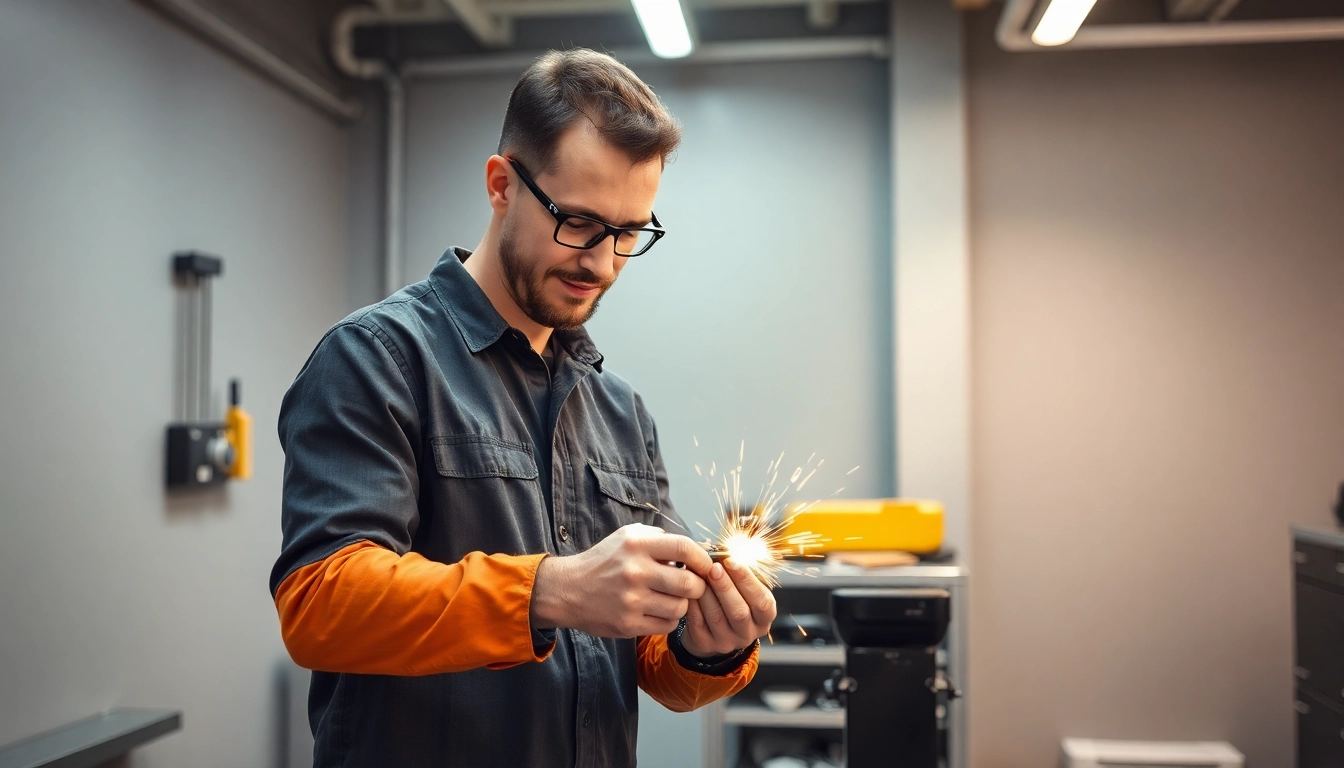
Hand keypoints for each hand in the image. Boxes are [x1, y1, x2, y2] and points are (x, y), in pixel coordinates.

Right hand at [531, 524, 711, 637]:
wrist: (568, 590)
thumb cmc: (604, 561)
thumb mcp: (626, 537)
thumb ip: (658, 538)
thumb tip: (693, 549)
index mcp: (636, 545)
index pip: (684, 547)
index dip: (703, 558)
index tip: (707, 566)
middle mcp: (635, 571)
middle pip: (689, 583)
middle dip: (697, 586)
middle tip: (692, 586)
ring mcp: (631, 600)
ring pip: (680, 607)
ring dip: (682, 604)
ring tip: (671, 598)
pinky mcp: (628, 624)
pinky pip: (667, 625)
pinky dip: (669, 619)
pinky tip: (659, 611)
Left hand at [679, 556, 775, 657]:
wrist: (713, 631)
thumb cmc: (731, 602)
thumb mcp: (744, 592)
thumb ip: (740, 576)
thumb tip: (728, 554)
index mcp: (763, 618)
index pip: (762, 602)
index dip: (747, 581)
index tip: (732, 561)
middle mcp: (747, 633)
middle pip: (739, 612)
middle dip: (725, 586)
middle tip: (714, 568)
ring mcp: (726, 642)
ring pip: (716, 617)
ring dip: (707, 593)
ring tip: (699, 574)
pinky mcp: (705, 644)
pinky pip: (697, 622)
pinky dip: (693, 603)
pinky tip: (689, 589)